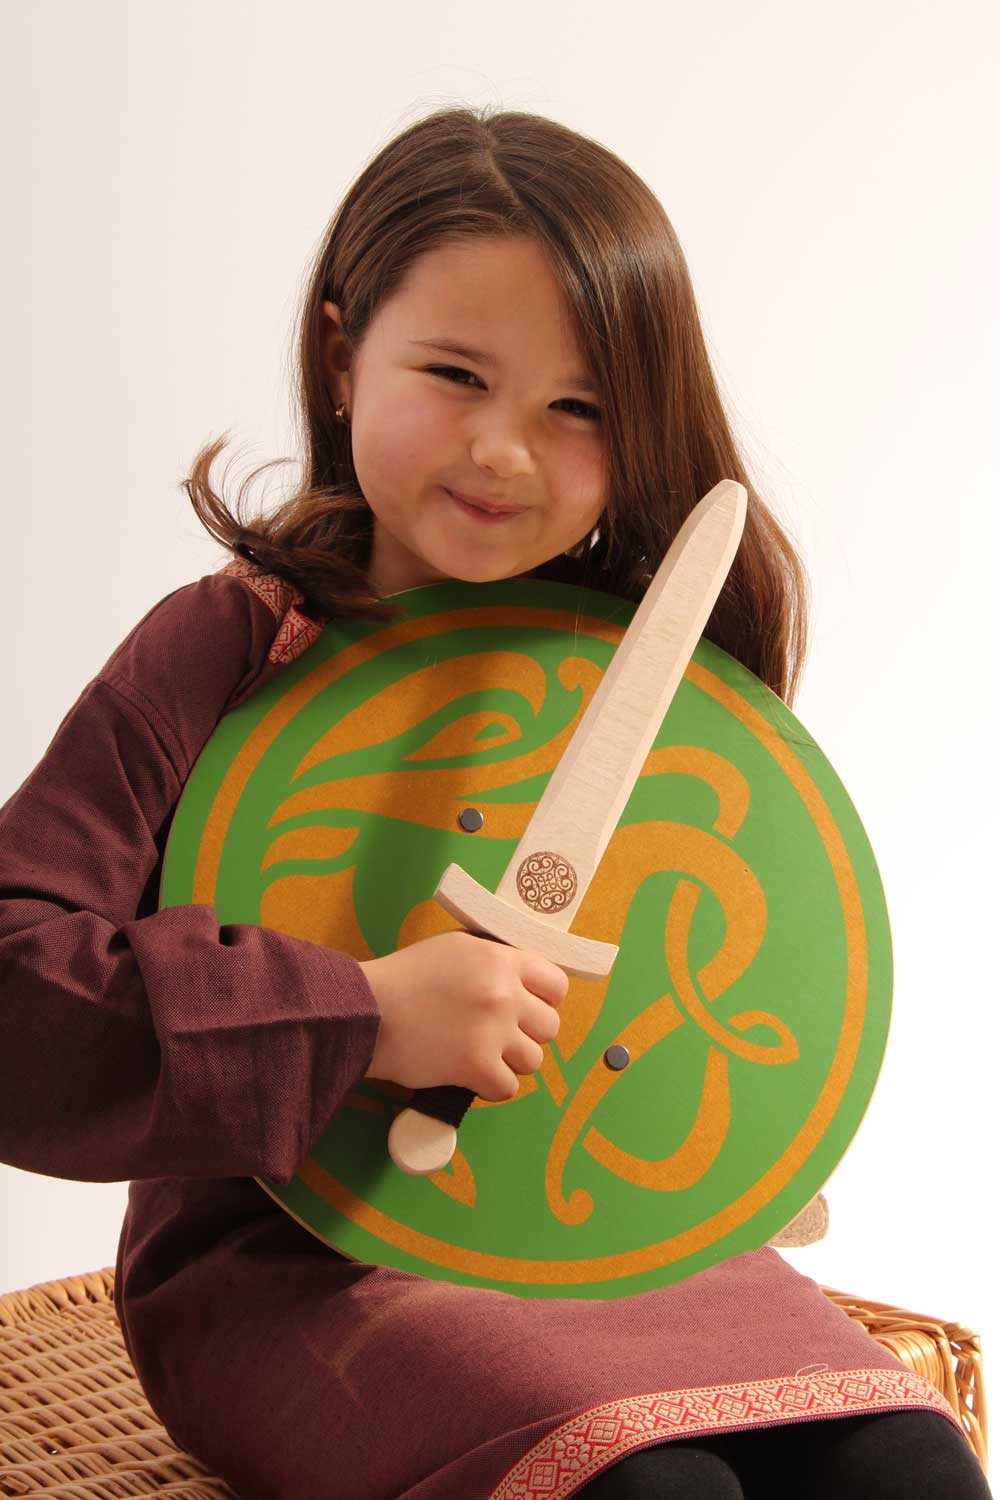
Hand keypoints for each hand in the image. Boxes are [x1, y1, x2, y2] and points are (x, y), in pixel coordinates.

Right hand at [361, 929, 566, 1100]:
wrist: (365, 1012)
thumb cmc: (404, 978)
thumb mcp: (455, 948)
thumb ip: (493, 962)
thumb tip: (525, 982)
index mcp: (500, 960)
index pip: (556, 985)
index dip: (544, 1000)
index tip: (526, 1009)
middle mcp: (504, 994)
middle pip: (549, 1027)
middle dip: (526, 1034)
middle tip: (497, 1036)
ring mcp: (493, 1031)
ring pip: (533, 1061)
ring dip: (509, 1062)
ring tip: (480, 1055)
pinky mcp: (476, 1066)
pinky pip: (508, 1088)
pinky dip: (490, 1086)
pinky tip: (470, 1075)